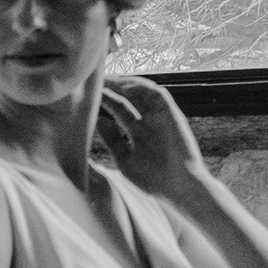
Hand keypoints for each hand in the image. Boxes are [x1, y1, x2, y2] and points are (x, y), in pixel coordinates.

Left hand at [96, 74, 210, 202]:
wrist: (178, 188)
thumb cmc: (152, 180)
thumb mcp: (124, 159)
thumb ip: (112, 140)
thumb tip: (98, 122)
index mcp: (137, 133)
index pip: (119, 109)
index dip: (105, 100)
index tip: (88, 93)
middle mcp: (148, 122)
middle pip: (129, 97)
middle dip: (112, 87)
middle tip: (95, 79)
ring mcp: (160, 117)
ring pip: (142, 92)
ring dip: (125, 84)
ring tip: (107, 79)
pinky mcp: (172, 114)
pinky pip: (158, 94)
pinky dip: (142, 88)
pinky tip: (124, 87)